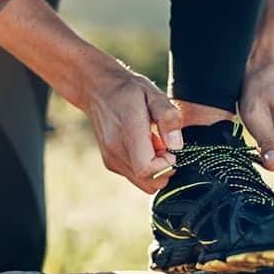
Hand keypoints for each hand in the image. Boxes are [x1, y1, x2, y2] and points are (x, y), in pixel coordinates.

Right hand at [81, 64, 183, 192]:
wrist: (97, 90)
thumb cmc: (129, 90)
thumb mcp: (154, 94)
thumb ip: (168, 117)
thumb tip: (176, 146)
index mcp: (128, 133)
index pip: (148, 169)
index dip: (167, 165)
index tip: (170, 148)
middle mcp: (115, 151)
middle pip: (149, 183)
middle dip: (164, 169)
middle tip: (164, 145)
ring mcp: (111, 160)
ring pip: (144, 183)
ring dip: (155, 169)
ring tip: (153, 143)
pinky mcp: (111, 163)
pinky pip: (136, 177)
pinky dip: (145, 167)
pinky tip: (144, 145)